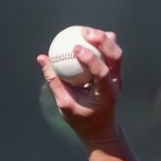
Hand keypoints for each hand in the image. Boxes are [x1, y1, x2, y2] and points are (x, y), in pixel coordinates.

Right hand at [37, 27, 123, 146]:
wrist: (101, 130)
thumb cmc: (82, 120)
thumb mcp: (65, 104)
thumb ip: (54, 82)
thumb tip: (42, 58)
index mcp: (106, 94)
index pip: (102, 73)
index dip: (91, 58)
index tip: (75, 48)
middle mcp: (116, 83)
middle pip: (116, 56)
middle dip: (103, 41)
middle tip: (84, 31)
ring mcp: (117, 77)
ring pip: (116, 52)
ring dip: (103, 38)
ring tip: (85, 30)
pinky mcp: (114, 73)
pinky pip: (109, 54)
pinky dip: (99, 44)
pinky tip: (85, 36)